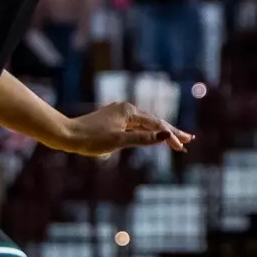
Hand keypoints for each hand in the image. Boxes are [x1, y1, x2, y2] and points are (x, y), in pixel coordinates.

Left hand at [60, 101, 191, 156]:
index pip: (157, 124)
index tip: (183, 147)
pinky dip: (147, 133)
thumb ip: (144, 138)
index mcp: (129, 111)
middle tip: (189, 139)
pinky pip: (135, 127)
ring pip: (145, 124)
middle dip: (171, 132)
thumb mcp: (120, 141)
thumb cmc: (91, 139)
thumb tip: (166, 134)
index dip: (171, 136)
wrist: (67, 135)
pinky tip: (152, 137)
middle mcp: (126, 109)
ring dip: (160, 132)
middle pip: (154, 122)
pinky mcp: (113, 121)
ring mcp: (119, 114)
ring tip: (175, 139)